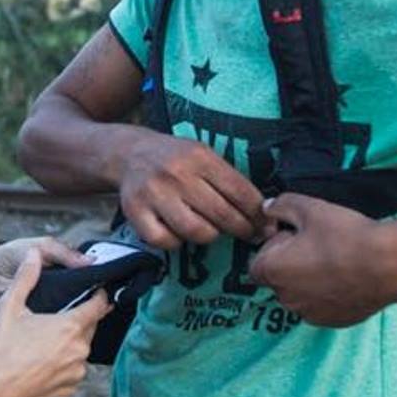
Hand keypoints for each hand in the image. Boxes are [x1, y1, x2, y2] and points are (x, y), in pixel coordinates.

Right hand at [0, 250, 112, 396]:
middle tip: (61, 317)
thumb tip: (33, 254)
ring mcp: (76, 372)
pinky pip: (73, 371)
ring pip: (81, 350)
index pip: (99, 305)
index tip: (94, 290)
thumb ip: (25, 277)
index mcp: (71, 326)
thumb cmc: (0, 347)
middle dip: (80, 320)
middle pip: (90, 327)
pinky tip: (45, 362)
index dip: (98, 295)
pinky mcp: (69, 389)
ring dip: (71, 344)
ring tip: (48, 342)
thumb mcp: (9, 306)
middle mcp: (80, 349)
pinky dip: (64, 365)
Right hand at [117, 130, 265, 249]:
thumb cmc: (177, 159)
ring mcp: (154, 194)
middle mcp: (177, 174)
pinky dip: (176, 242)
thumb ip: (231, 181)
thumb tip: (265, 214)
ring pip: (196, 232)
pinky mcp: (135, 212)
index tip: (266, 226)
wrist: (130, 154)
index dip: (258, 214)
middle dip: (241, 229)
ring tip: (209, 228)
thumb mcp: (205, 156)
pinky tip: (178, 231)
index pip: (240, 192)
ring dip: (208, 236)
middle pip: (222, 215)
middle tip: (248, 235)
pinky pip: (166, 241)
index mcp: (200, 157)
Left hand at [249, 194, 396, 326]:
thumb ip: (280, 206)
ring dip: (308, 281)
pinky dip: (327, 294)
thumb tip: (266, 209)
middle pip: (278, 279)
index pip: (256, 264)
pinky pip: (320, 306)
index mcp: (272, 271)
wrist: (388, 264)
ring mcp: (308, 313)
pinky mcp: (331, 322)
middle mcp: (285, 298)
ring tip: (334, 261)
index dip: (272, 248)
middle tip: (317, 246)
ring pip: (300, 294)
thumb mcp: (309, 208)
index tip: (293, 237)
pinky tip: (346, 277)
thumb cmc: (346, 235)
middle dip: (290, 264)